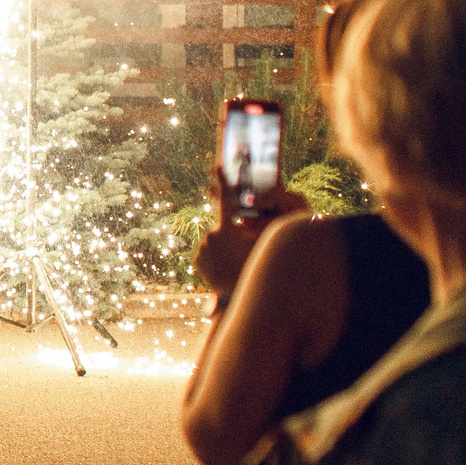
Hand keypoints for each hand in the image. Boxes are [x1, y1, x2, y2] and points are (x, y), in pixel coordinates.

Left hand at [194, 178, 309, 298]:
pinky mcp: (196, 259)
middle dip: (233, 234)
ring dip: (226, 246)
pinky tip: (225, 267)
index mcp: (226, 230)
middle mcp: (209, 236)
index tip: (218, 166)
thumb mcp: (263, 247)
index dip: (224, 181)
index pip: (226, 201)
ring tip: (234, 263)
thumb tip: (269, 214)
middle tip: (241, 251)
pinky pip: (208, 251)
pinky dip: (217, 255)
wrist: (233, 298)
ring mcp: (201, 248)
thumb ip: (264, 229)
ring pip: (216, 240)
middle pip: (224, 227)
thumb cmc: (253, 270)